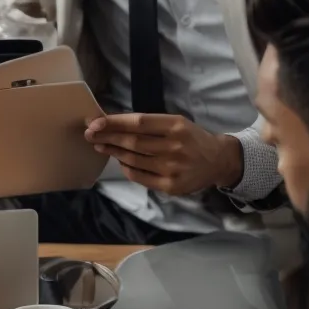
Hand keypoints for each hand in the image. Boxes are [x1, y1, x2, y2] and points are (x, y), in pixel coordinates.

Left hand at [85, 113, 242, 195]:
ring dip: (113, 152)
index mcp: (176, 127)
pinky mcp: (171, 186)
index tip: (94, 122)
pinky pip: (139, 177)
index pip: (138, 123)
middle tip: (89, 134)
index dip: (114, 122)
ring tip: (100, 145)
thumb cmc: (191, 138)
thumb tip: (112, 123)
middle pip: (132, 142)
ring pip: (133, 159)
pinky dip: (126, 168)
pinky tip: (120, 161)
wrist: (218, 161)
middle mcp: (175, 147)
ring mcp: (172, 169)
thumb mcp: (176, 123)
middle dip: (107, 137)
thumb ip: (149, 124)